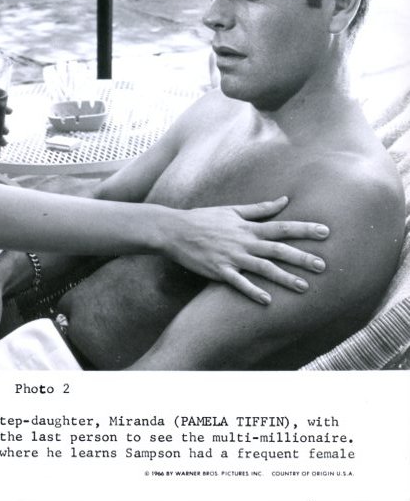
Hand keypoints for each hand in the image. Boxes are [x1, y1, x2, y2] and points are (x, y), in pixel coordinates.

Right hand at [161, 196, 328, 304]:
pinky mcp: (218, 270)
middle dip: (301, 258)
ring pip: (263, 268)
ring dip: (284, 277)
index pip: (282, 227)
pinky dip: (252, 291)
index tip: (326, 232)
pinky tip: (267, 300)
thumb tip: (284, 200)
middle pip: (278, 250)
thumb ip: (260, 208)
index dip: (305, 229)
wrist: (174, 230)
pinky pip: (238, 282)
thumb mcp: (232, 210)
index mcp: (248, 227)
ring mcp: (231, 257)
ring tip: (304, 287)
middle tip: (323, 266)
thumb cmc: (203, 218)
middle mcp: (243, 242)